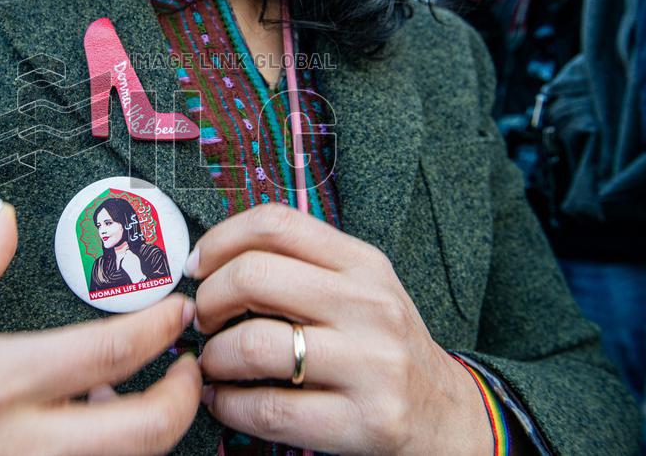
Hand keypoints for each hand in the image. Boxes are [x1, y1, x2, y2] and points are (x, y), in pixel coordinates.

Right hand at [0, 202, 200, 455]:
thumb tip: (5, 218)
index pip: (105, 354)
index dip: (159, 329)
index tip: (179, 309)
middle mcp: (14, 442)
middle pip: (140, 434)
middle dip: (184, 399)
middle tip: (188, 365)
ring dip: (149, 431)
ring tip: (141, 391)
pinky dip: (102, 454)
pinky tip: (86, 426)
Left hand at [119, 248, 146, 282]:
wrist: (134, 273)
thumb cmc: (136, 265)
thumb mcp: (136, 258)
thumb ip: (132, 254)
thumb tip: (128, 251)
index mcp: (130, 256)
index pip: (127, 251)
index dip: (128, 252)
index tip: (129, 253)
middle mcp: (126, 258)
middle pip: (125, 255)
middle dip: (128, 256)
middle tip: (131, 259)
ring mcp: (123, 261)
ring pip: (124, 258)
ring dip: (127, 259)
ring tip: (130, 263)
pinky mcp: (122, 264)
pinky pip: (123, 261)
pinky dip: (125, 262)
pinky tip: (128, 265)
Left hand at [186, 204, 490, 454]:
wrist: (447, 415)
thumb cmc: (384, 346)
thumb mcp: (359, 289)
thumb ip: (300, 267)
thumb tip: (213, 261)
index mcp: (363, 264)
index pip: (275, 224)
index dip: (220, 240)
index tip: (198, 266)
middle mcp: (369, 307)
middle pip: (253, 277)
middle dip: (209, 300)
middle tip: (204, 319)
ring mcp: (371, 365)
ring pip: (254, 345)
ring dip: (213, 357)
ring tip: (213, 363)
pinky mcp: (365, 421)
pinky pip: (269, 409)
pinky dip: (228, 404)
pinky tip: (225, 400)